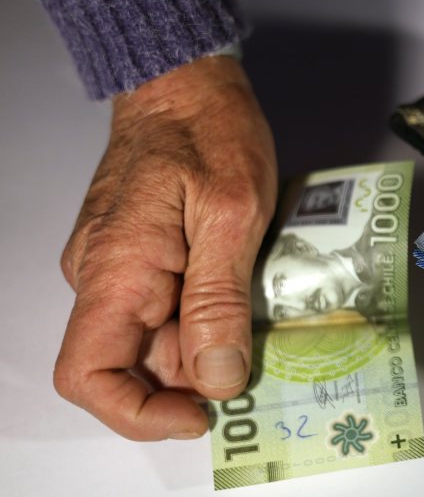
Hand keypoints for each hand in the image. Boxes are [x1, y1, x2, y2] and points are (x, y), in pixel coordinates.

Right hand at [54, 56, 276, 439]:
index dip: (139, 412)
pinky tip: (247, 299)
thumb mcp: (232, 215)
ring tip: (262, 318)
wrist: (186, 83)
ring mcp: (119, 268)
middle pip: (134, 364)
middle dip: (195, 376)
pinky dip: (205, 319)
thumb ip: (219, 301)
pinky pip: (164, 310)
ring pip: (155, 340)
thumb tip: (217, 381)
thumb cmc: (210, 132)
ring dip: (207, 346)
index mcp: (117, 270)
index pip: (89, 374)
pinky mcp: (140, 258)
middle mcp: (103, 276)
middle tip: (260, 354)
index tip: (204, 412)